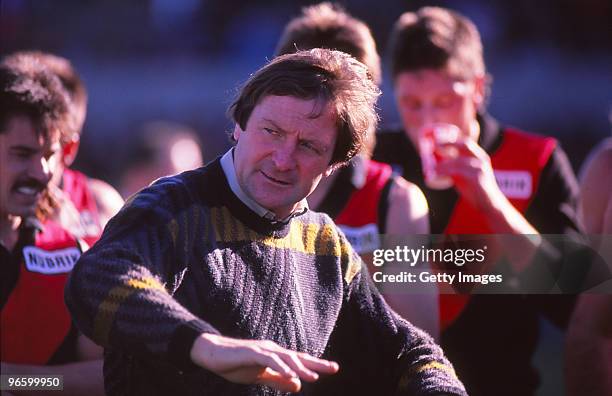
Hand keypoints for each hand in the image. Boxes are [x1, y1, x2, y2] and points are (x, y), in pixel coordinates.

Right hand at [190, 333, 338, 391]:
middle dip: (316, 363)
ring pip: (286, 358)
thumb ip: (278, 380)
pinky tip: (289, 374)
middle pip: (298, 357)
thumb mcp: (260, 376)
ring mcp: (263, 350)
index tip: (333, 368)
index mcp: (276, 356)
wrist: (212, 354)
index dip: (316, 364)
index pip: (299, 360)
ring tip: (313, 376)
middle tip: (333, 368)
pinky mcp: (252, 352)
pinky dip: (280, 367)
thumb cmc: (236, 364)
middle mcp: (273, 350)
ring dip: (300, 367)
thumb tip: (298, 384)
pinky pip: (269, 360)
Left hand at [435, 138, 504, 210]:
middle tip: (433, 147)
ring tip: (430, 168)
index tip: (436, 141)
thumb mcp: (463, 174)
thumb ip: (453, 166)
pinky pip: (458, 172)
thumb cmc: (475, 188)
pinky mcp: (477, 179)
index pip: (465, 141)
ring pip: (458, 161)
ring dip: (442, 164)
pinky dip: (444, 172)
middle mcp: (481, 159)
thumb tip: (434, 162)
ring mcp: (480, 168)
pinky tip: (435, 175)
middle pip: (465, 145)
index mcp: (478, 156)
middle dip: (448, 143)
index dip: (451, 139)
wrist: (489, 204)